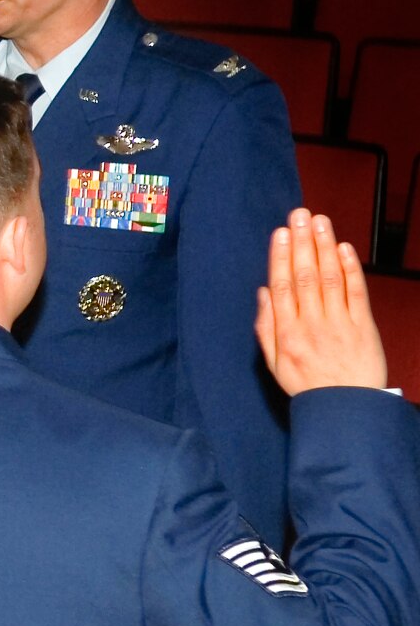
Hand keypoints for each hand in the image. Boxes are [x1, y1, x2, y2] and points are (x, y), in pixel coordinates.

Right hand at [255, 209, 385, 393]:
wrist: (346, 410)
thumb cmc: (307, 385)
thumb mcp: (273, 363)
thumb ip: (266, 327)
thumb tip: (263, 293)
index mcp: (287, 331)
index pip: (282, 285)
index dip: (281, 256)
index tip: (281, 233)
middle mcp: (312, 323)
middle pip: (305, 275)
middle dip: (302, 242)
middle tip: (300, 216)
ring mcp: (339, 324)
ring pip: (329, 279)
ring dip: (324, 248)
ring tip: (321, 222)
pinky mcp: (363, 327)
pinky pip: (356, 294)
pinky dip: (351, 270)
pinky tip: (345, 249)